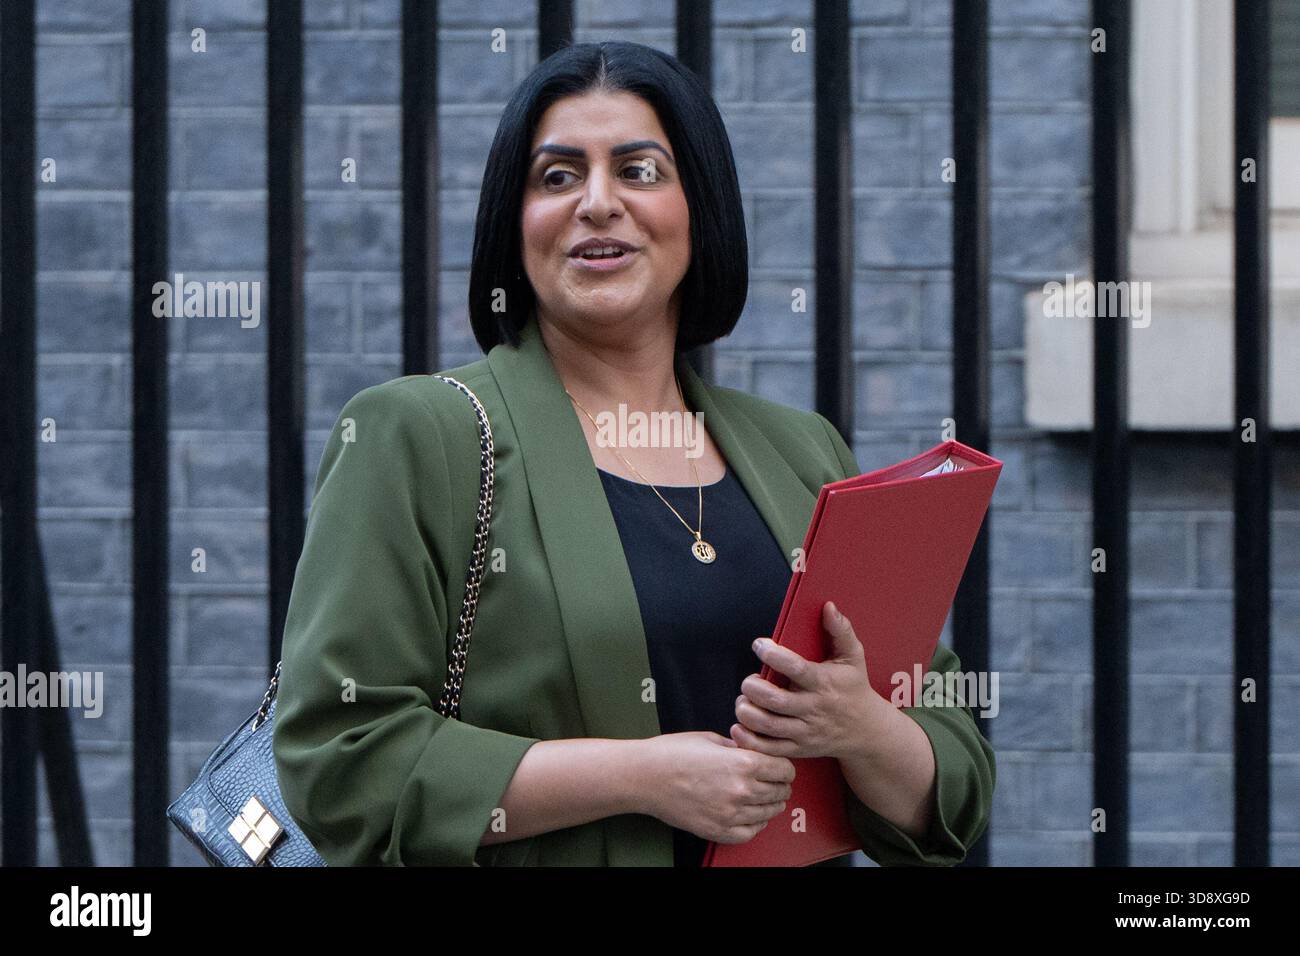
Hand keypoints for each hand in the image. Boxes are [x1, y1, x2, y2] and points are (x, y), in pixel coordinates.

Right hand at [639, 731, 794, 843]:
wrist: (645, 777)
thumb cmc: (673, 753)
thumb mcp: (711, 738)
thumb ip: (739, 747)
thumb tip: (754, 751)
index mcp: (744, 763)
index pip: (785, 770)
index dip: (784, 767)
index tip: (780, 767)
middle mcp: (742, 790)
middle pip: (781, 792)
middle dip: (780, 785)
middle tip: (773, 781)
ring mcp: (731, 813)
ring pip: (769, 813)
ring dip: (770, 804)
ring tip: (762, 797)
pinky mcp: (718, 830)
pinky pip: (751, 832)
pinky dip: (756, 824)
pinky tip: (750, 815)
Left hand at [731, 600, 892, 760]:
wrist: (867, 731)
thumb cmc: (855, 688)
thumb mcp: (854, 657)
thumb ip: (841, 630)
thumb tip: (828, 606)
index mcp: (824, 682)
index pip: (795, 668)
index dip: (772, 655)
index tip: (759, 645)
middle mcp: (814, 708)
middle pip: (775, 700)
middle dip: (753, 687)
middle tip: (749, 680)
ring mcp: (806, 731)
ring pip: (768, 725)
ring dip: (747, 712)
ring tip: (743, 700)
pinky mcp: (799, 749)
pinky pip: (769, 748)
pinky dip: (749, 739)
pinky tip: (740, 725)